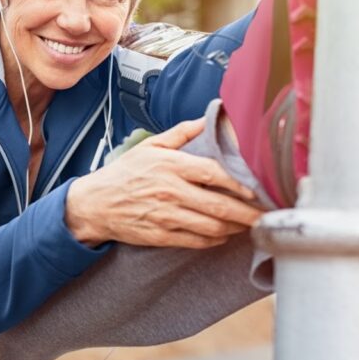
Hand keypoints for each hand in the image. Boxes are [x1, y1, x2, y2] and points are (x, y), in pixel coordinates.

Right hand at [65, 117, 264, 249]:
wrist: (93, 204)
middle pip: (219, 205)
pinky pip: (197, 241)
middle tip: (265, 215)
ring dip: (234, 228)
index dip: (240, 184)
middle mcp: (169, 191)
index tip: (257, 190)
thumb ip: (182, 133)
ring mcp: (165, 216)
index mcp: (169, 166)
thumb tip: (209, 118)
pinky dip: (215, 240)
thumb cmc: (123, 174)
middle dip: (248, 213)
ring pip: (212, 226)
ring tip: (247, 225)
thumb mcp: (149, 146)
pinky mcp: (160, 235)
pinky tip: (222, 234)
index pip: (213, 174)